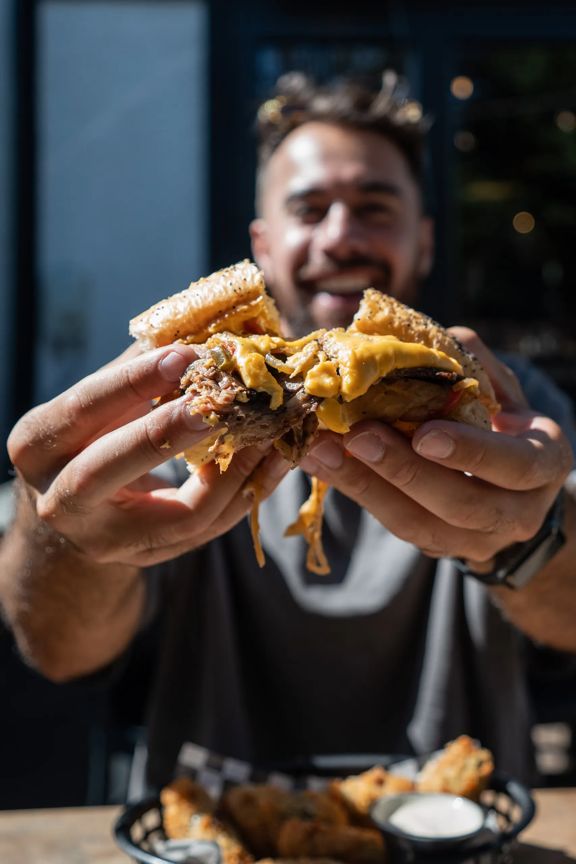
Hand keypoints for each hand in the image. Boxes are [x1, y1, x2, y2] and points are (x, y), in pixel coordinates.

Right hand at [8, 344, 289, 566]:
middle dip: (167, 432)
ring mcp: (107, 539)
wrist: (79, 517)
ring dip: (234, 469)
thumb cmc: (91, 441)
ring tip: (268, 431)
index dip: (133, 382)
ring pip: (181, 514)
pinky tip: (273, 460)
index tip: (185, 355)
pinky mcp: (152, 556)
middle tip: (221, 402)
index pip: (83, 409)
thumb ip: (136, 373)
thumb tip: (197, 329)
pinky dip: (247, 491)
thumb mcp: (97, 407)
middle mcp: (60, 500)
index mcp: (38, 446)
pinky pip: (210, 528)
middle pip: (108, 469)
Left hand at [299, 329, 572, 565]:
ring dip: (365, 486)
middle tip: (357, 436)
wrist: (506, 485)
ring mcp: (475, 539)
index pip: (515, 465)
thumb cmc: (499, 421)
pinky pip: (395, 524)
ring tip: (321, 451)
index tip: (425, 434)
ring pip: (419, 524)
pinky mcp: (436, 546)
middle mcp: (517, 511)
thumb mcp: (500, 389)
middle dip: (404, 471)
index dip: (472, 452)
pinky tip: (322, 462)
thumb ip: (469, 363)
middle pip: (461, 504)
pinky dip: (356, 492)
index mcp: (542, 463)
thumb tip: (415, 337)